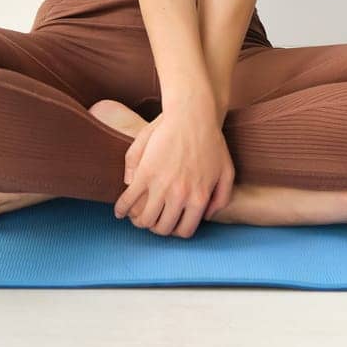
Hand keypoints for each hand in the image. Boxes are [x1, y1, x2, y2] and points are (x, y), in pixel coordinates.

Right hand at [113, 104, 234, 237]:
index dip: (175, 231)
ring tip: (136, 216)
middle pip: (162, 228)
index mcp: (199, 199)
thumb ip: (221, 199)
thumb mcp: (227, 172)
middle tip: (152, 220)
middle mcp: (179, 197)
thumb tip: (206, 216)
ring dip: (138, 221)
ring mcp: (160, 185)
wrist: (193, 115)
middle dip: (156, 228)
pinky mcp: (145, 172)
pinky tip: (119, 211)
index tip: (169, 224)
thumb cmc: (211, 141)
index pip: (183, 231)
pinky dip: (121, 209)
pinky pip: (129, 198)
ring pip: (144, 218)